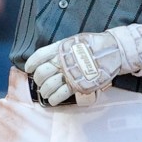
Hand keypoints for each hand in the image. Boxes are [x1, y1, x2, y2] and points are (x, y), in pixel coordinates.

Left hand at [24, 24, 141, 105]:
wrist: (112, 50)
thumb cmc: (94, 45)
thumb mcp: (74, 42)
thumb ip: (62, 49)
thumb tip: (51, 57)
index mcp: (60, 47)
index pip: (39, 55)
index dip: (31, 63)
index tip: (28, 68)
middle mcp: (63, 60)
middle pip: (42, 72)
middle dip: (38, 80)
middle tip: (40, 82)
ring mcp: (70, 73)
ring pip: (49, 85)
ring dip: (44, 91)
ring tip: (45, 94)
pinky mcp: (79, 84)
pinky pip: (62, 94)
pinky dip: (54, 98)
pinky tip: (52, 100)